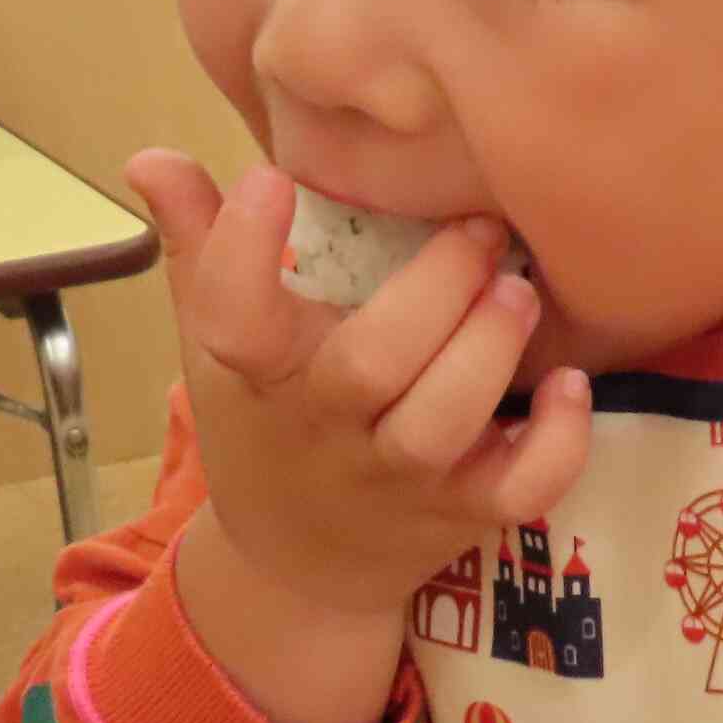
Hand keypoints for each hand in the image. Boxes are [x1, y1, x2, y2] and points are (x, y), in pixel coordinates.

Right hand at [125, 151, 592, 623]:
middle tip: (482, 231)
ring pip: (439, 427)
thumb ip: (200, 244)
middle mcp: (327, 428)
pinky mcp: (462, 513)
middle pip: (369, 367)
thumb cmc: (269, 423)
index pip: (232, 318)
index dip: (242, 250)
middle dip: (431, 294)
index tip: (270, 176)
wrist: (300, 567)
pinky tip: (571, 387)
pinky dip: (555, 446)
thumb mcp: (218, 343)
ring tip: (522, 293)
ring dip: (487, 354)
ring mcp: (398, 478)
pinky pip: (517, 494)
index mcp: (261, 373)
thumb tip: (150, 156)